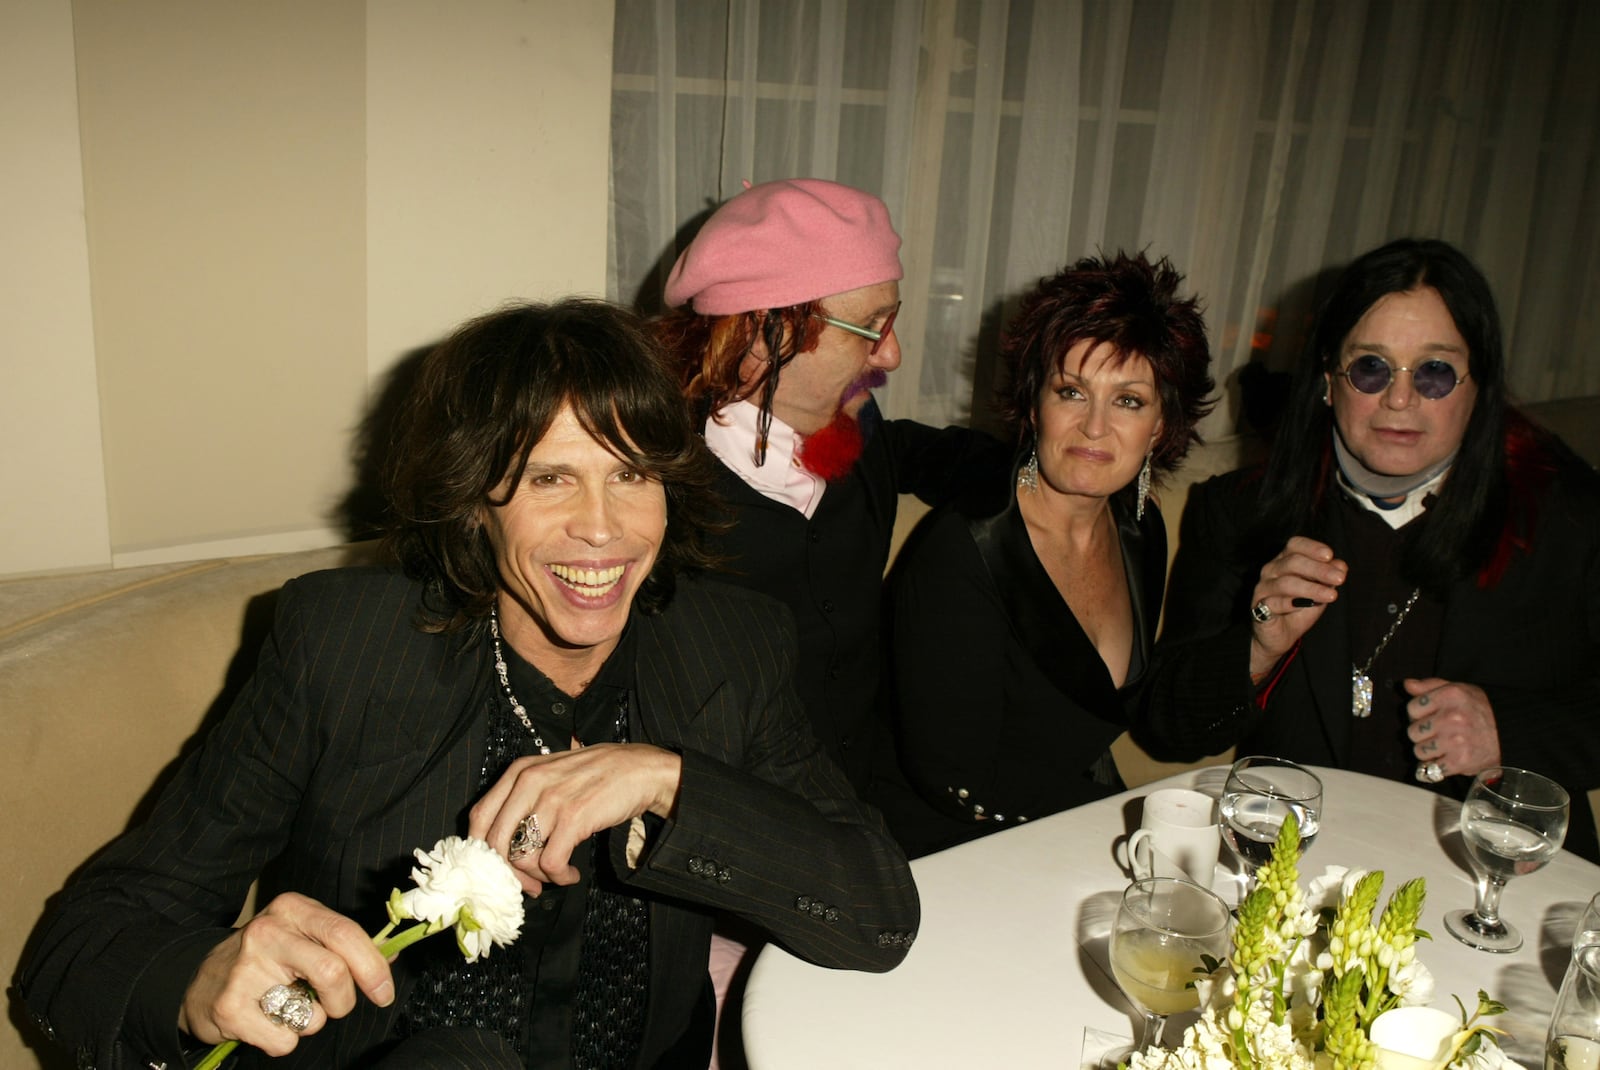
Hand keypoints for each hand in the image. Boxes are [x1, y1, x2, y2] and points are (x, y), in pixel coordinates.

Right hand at [179, 892, 392, 1054]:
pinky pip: (284, 1040)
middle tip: (336, 1006)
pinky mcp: (230, 1007)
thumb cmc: (266, 958)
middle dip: (344, 1001)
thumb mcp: (303, 935)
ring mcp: (245, 969)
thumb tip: (392, 955)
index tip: (383, 993)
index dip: (373, 967)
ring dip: (311, 1022)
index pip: (346, 933)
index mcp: (293, 909)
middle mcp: (268, 932)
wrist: (201, 981)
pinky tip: (266, 1021)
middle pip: (333, 972)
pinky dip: (284, 1040)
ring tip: (288, 1007)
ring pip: (310, 1014)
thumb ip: (346, 944)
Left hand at [469, 742, 682, 895]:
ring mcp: (551, 799)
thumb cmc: (596, 776)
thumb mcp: (551, 776)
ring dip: (538, 877)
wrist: (640, 769)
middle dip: (510, 873)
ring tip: (556, 875)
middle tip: (529, 885)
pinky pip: (551, 863)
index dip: (483, 851)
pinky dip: (559, 877)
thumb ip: (524, 801)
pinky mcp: (574, 817)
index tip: (499, 868)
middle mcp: (529, 782)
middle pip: (496, 842)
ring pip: (522, 856)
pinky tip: (571, 873)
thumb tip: (503, 849)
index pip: (479, 818)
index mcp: (519, 771)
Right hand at [1248, 536, 1346, 675]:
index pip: (1295, 545)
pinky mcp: (1258, 607)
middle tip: (1340, 579)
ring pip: (1286, 583)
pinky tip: (1307, 606)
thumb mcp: (1320, 592)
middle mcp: (1271, 570)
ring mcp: (1263, 588)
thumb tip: (1340, 566)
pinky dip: (1292, 604)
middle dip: (1319, 569)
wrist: (1280, 636)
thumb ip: (1329, 578)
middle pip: (1293, 562)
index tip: (1330, 556)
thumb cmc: (1299, 609)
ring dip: (1311, 589)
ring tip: (1331, 596)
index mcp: (1285, 561)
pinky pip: (1274, 603)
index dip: (1312, 547)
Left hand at [1405, 678, 1501, 779]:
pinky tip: (1445, 760)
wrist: (1511, 734)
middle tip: (1437, 733)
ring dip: (1428, 752)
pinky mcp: (1460, 761)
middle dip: (1422, 734)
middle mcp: (1452, 717)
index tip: (1429, 717)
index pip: (1412, 708)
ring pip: (1419, 751)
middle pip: (1413, 731)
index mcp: (1450, 695)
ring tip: (1443, 747)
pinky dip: (1435, 768)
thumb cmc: (1481, 710)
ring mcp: (1455, 740)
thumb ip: (1430, 686)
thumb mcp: (1459, 690)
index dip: (1418, 715)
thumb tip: (1407, 684)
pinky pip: (1431, 768)